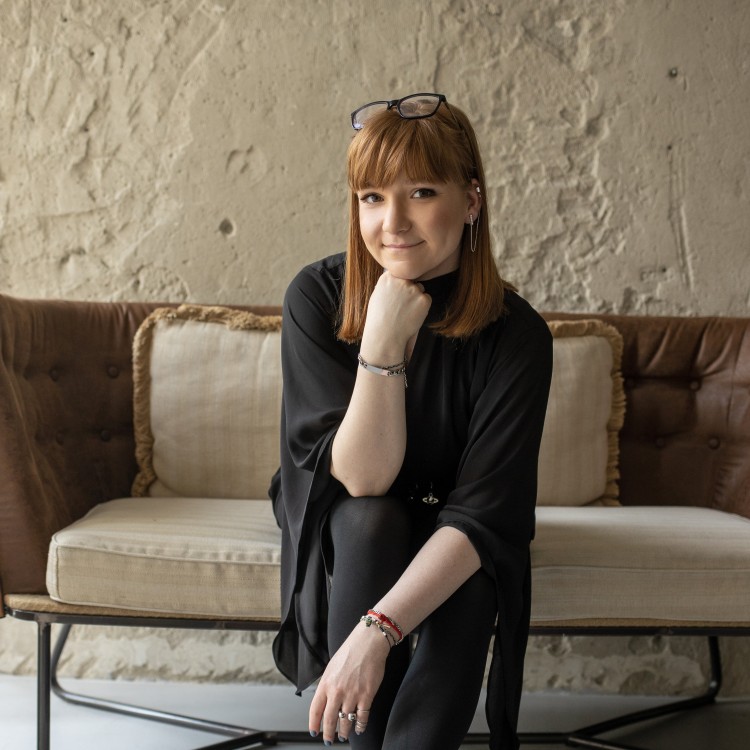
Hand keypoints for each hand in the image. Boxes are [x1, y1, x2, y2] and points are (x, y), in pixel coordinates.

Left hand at [308, 621, 389, 743]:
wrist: (368, 643)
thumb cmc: (351, 651)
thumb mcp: (332, 667)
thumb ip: (328, 684)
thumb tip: (325, 699)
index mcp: (326, 683)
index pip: (315, 710)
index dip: (314, 723)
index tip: (314, 731)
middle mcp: (337, 691)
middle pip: (329, 720)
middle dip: (328, 733)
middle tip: (329, 740)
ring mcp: (352, 695)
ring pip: (345, 721)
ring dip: (344, 731)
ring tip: (345, 735)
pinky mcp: (366, 696)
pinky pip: (362, 717)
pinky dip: (360, 725)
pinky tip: (359, 728)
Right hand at [360, 271, 430, 362]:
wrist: (385, 335)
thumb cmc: (378, 319)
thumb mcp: (377, 296)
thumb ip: (388, 285)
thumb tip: (398, 280)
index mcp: (388, 277)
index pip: (400, 274)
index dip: (400, 285)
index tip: (397, 294)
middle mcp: (401, 280)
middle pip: (411, 281)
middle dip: (409, 290)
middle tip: (402, 306)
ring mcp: (414, 289)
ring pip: (420, 289)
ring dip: (416, 298)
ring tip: (405, 312)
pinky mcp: (424, 299)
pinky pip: (426, 299)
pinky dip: (422, 307)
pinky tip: (412, 315)